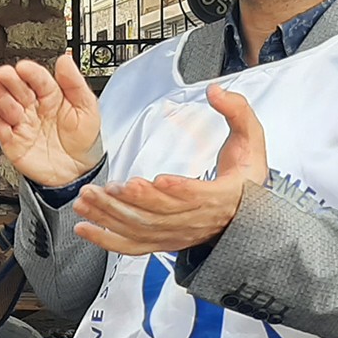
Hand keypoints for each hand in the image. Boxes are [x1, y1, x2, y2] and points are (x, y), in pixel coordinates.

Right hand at [0, 54, 102, 188]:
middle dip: (10, 80)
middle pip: (18, 89)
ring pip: (5, 104)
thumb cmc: (83, 140)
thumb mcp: (87, 108)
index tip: (24, 67)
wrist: (77, 173)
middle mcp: (34, 107)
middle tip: (4, 73)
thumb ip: (75, 84)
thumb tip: (65, 61)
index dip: (30, 73)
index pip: (38, 79)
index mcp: (52, 96)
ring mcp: (22, 123)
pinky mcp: (11, 140)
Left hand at [72, 85, 268, 255]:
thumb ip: (237, 111)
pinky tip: (85, 228)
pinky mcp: (163, 241)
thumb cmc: (246, 178)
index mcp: (222, 196)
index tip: (158, 180)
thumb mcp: (252, 139)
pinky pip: (132, 245)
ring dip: (111, 216)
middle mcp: (197, 220)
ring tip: (88, 200)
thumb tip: (216, 91)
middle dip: (133, 201)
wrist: (245, 214)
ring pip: (141, 229)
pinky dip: (106, 239)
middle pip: (161, 214)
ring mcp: (178, 233)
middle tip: (110, 187)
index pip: (198, 196)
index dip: (179, 190)